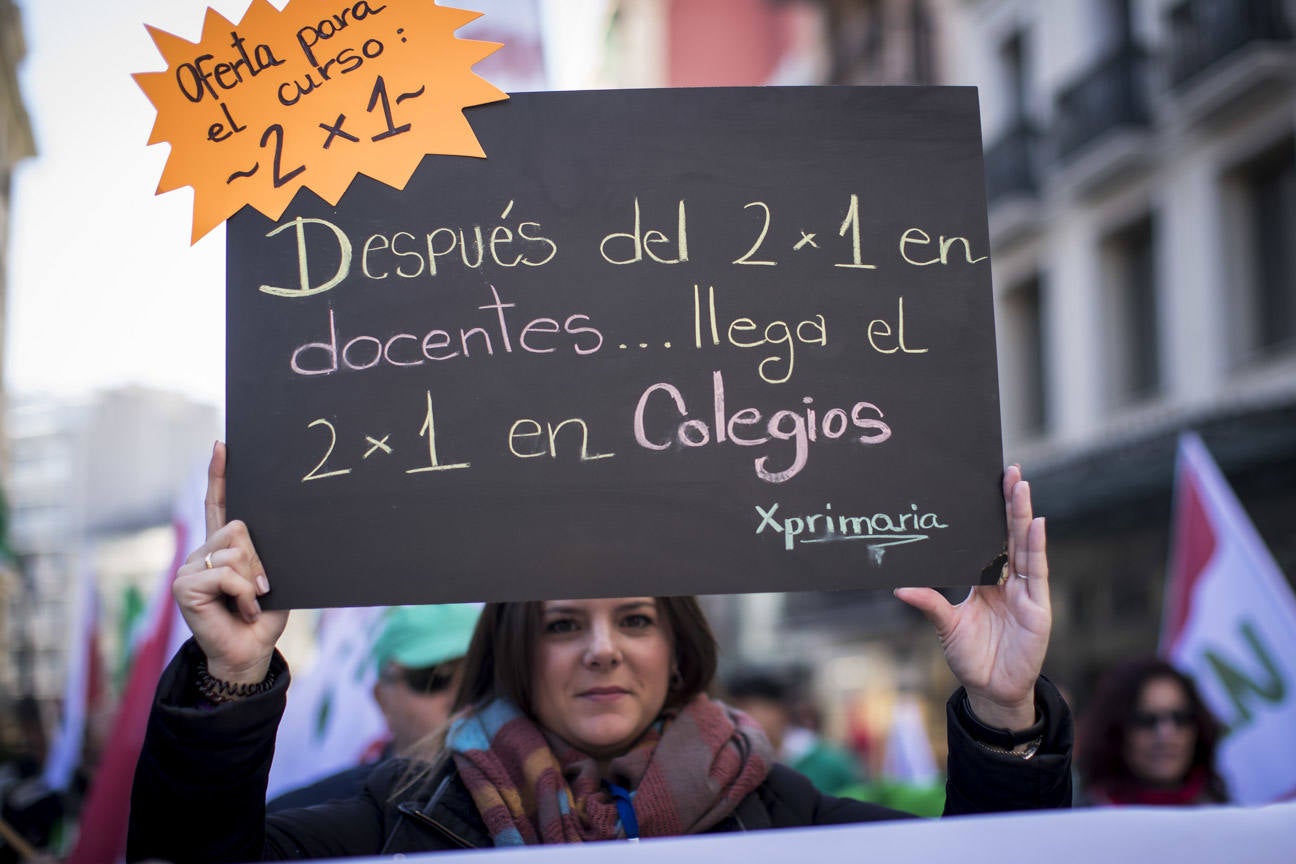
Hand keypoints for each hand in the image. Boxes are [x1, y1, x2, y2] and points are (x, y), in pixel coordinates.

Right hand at [173, 442, 288, 683]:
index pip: (218, 505)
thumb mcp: (268, 579)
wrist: (248, 653)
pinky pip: (226, 573)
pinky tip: (242, 609)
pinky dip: (244, 592)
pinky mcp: (183, 585)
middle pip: (239, 528)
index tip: (222, 445)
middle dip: (259, 559)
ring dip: (254, 580)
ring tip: (251, 602)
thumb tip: (259, 532)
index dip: (219, 475)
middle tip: (262, 587)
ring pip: (235, 550)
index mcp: (223, 548)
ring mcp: (188, 567)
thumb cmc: (261, 617)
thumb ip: (261, 555)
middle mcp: (202, 552)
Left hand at [894, 465, 1049, 730]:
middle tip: (1010, 470)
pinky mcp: (1037, 607)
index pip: (991, 540)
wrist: (991, 690)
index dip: (991, 514)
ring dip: (1023, 516)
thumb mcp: (946, 626)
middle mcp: (1008, 581)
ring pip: (1025, 547)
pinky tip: (1037, 523)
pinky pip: (1037, 572)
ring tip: (1021, 486)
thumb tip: (899, 586)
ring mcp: (1025, 592)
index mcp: (987, 580)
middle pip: (1010, 535)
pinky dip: (1037, 547)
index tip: (988, 483)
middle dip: (1010, 503)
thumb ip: (930, 604)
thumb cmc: (970, 657)